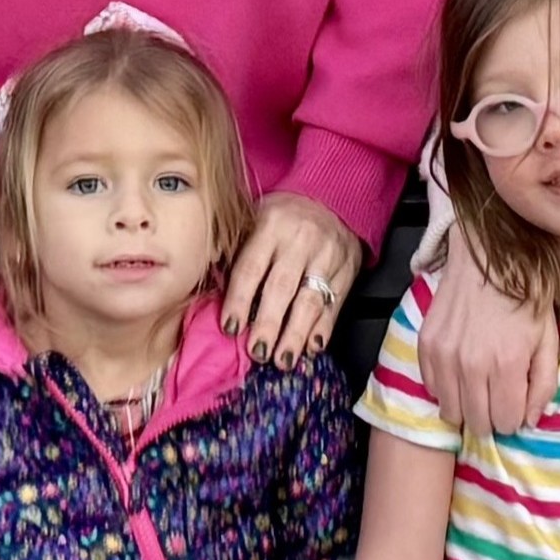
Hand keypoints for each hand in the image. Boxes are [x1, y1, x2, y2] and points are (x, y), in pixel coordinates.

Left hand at [225, 193, 364, 367]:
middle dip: (269, 324)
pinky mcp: (348, 270)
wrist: (333, 199)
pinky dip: (323, 329)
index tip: (231, 327)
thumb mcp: (255, 219)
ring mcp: (327, 256)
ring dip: (296, 334)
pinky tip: (312, 347)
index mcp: (270, 225)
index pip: (251, 268)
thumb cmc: (283, 217)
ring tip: (283, 360)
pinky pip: (335, 304)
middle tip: (258, 352)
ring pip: (310, 300)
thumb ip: (236, 250)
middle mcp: (300, 241)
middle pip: (281, 288)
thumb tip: (211, 290)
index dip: (240, 300)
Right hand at [418, 229, 559, 440]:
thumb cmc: (525, 292)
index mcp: (507, 363)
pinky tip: (461, 372)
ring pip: (451, 412)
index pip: (506, 422)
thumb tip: (530, 420)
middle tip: (499, 397)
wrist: (486, 253)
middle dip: (492, 417)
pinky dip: (447, 388)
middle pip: (477, 422)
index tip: (516, 402)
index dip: (515, 417)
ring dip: (467, 407)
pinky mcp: (426, 345)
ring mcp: (445, 356)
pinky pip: (432, 388)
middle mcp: (471, 365)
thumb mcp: (548, 336)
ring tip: (479, 387)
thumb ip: (544, 383)